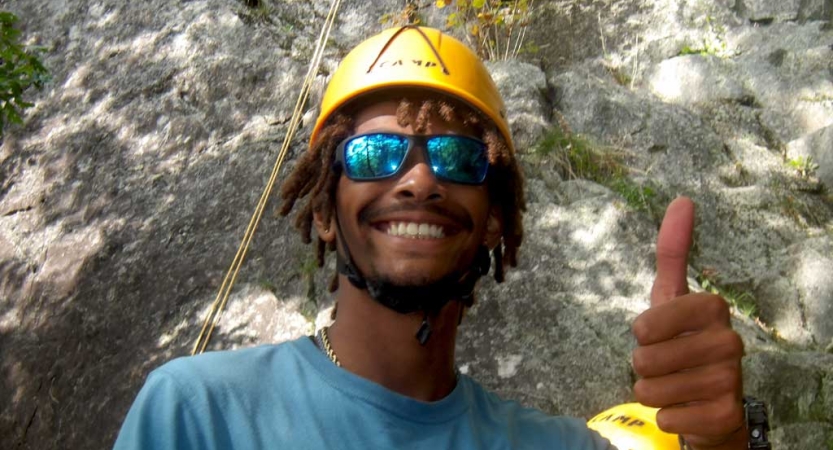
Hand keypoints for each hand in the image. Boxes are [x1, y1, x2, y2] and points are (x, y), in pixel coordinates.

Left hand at [632, 197, 746, 448]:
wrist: (711, 403)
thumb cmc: (683, 344)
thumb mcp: (672, 298)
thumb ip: (673, 252)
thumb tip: (682, 199)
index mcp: (713, 309)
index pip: (647, 322)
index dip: (641, 333)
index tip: (654, 333)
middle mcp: (729, 342)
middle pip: (643, 359)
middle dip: (643, 367)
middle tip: (665, 365)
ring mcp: (730, 380)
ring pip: (650, 389)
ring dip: (652, 392)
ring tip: (674, 386)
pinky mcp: (724, 416)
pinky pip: (666, 417)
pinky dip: (666, 417)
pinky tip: (686, 410)